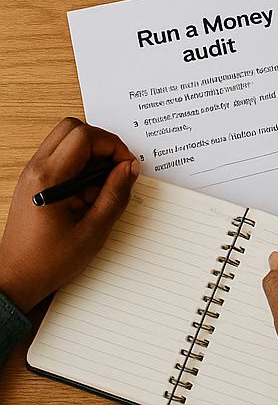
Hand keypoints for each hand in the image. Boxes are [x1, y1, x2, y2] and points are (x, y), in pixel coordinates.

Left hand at [0, 118, 138, 313]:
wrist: (16, 281)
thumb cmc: (46, 262)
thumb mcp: (93, 232)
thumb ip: (115, 195)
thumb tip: (129, 169)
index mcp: (47, 179)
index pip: (84, 137)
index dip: (112, 145)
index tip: (125, 165)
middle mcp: (36, 171)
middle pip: (72, 128)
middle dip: (100, 142)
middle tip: (114, 166)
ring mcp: (33, 176)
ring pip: (66, 140)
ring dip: (90, 153)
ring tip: (100, 184)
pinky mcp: (34, 183)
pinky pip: (60, 157)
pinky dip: (79, 165)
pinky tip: (87, 193)